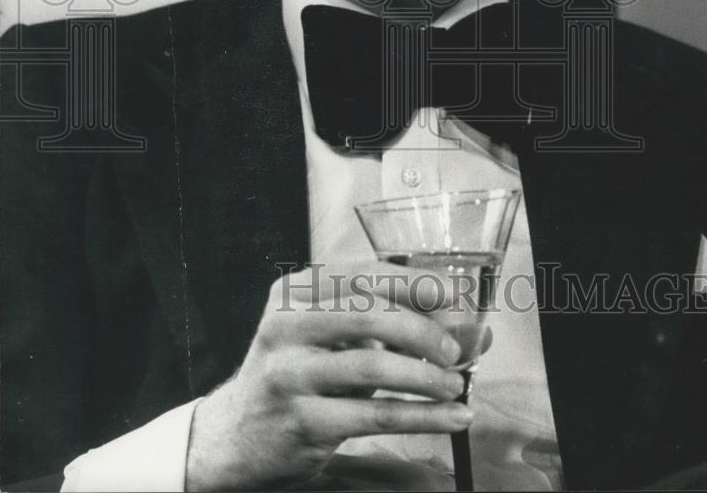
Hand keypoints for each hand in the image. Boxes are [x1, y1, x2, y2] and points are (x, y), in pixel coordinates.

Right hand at [184, 262, 473, 490]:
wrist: (236, 434)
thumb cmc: (297, 373)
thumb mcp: (330, 337)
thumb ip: (387, 325)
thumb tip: (469, 328)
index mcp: (295, 291)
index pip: (362, 273)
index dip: (414, 282)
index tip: (453, 295)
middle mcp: (286, 324)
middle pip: (368, 314)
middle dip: (423, 329)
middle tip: (456, 347)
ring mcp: (289, 373)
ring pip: (371, 365)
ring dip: (425, 376)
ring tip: (456, 385)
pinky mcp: (301, 420)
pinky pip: (373, 415)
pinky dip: (422, 416)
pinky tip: (450, 417)